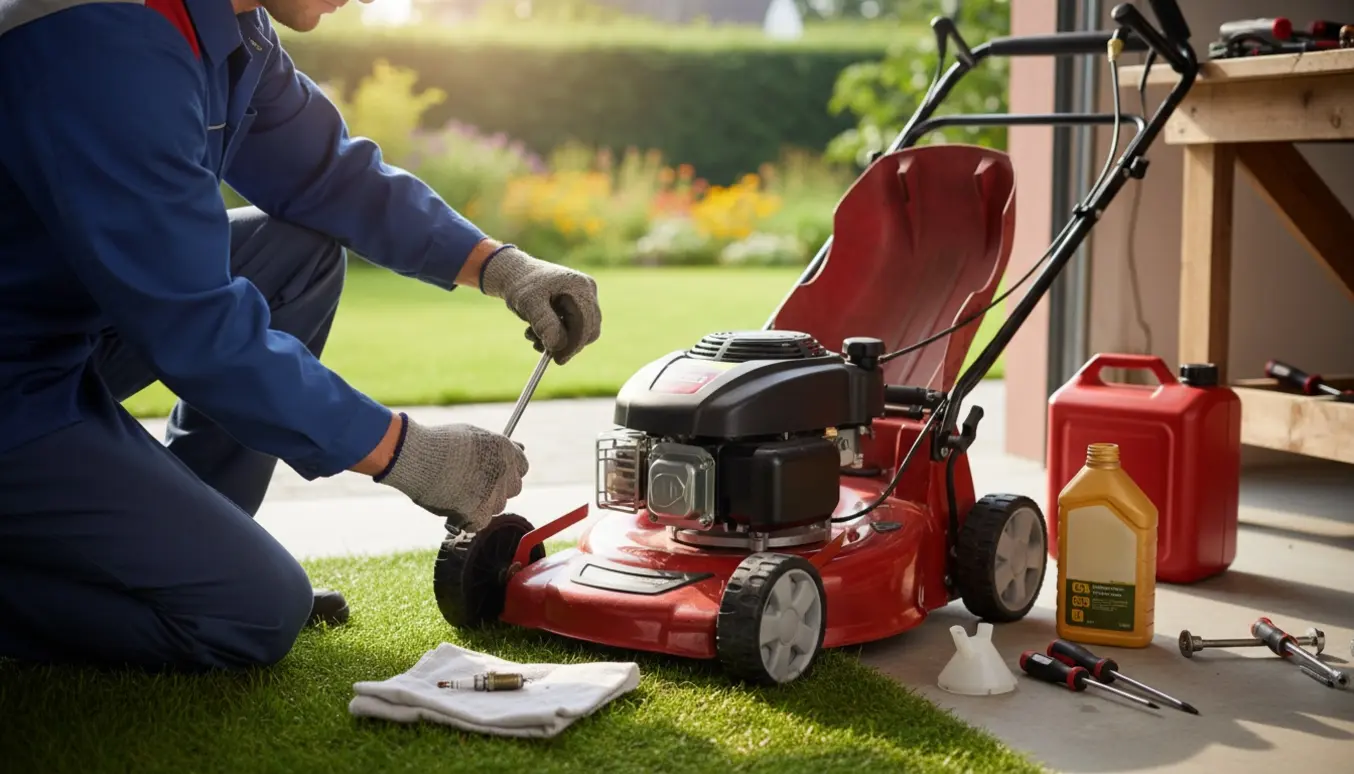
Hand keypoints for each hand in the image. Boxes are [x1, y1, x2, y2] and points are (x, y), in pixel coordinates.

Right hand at [373, 415, 528, 530]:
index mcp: (506, 450)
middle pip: (513, 489)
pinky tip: (453, 508)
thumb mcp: (473, 435)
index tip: (494, 474)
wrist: (417, 456)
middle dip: (497, 489)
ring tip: (456, 493)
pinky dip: (467, 520)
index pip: (521, 467)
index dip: (507, 472)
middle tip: (474, 486)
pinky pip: (479, 523)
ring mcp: (494, 494)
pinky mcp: (479, 514)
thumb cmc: (439, 443)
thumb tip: (519, 447)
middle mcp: (505, 472)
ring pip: (497, 507)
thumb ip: (495, 446)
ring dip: (482, 504)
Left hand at [479, 245, 600, 363]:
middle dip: (567, 344)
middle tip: (545, 353)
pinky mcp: (579, 305)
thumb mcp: (529, 304)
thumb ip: (544, 323)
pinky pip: (577, 328)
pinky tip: (538, 332)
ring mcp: (586, 297)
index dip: (573, 345)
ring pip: (583, 331)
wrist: (516, 274)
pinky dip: (559, 335)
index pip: (585, 323)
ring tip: (534, 337)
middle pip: (589, 329)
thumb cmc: (521, 286)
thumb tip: (558, 346)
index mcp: (579, 287)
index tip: (557, 360)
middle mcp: (588, 290)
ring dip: (561, 341)